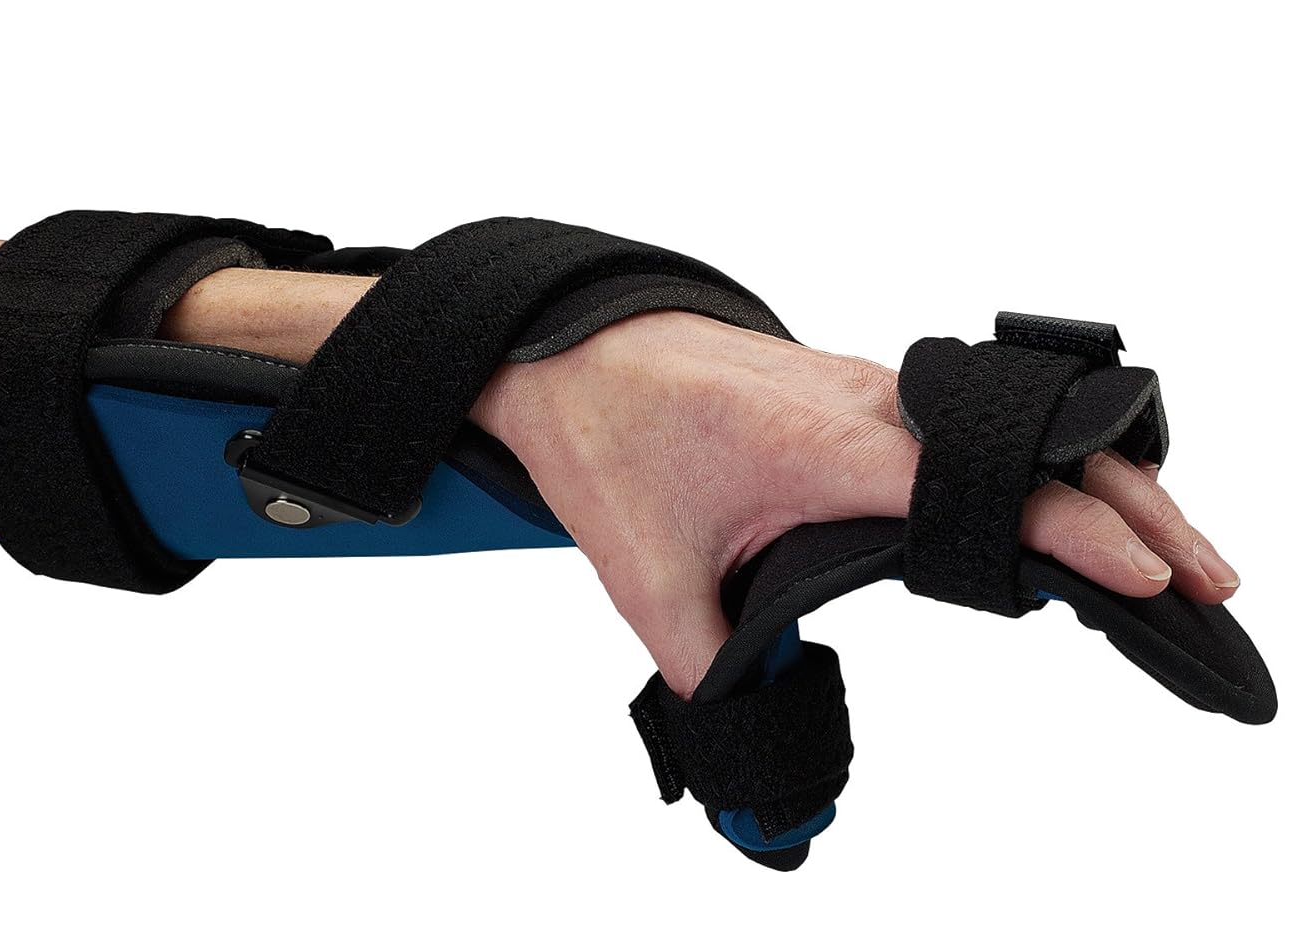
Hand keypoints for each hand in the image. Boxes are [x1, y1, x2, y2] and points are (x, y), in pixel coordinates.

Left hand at [472, 310, 1241, 697]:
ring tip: (1171, 556)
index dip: (1080, 533)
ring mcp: (878, 391)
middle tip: (1209, 587)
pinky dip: (1048, 464)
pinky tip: (1072, 513)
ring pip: (1024, 428)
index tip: (1154, 582)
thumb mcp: (648, 583)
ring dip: (1105, 484)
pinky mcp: (870, 395)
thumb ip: (716, 684)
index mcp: (829, 444)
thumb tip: (760, 792)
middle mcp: (874, 406)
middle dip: (1139, 511)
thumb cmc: (608, 441)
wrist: (573, 351)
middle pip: (1042, 446)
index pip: (988, 486)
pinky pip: (985, 425)